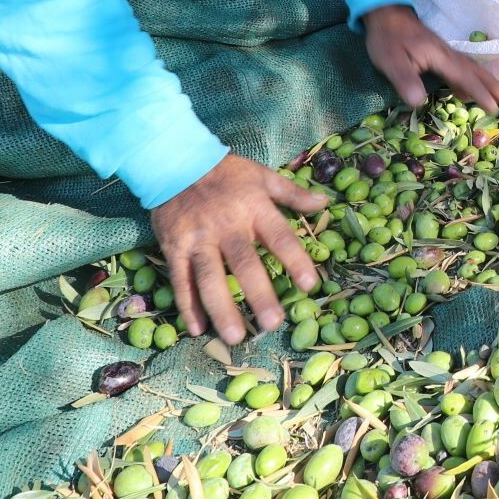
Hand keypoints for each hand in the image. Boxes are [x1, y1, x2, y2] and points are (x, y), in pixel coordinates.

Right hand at [153, 152, 326, 345]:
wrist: (176, 161)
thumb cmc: (226, 172)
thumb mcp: (262, 176)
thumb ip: (292, 193)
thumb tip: (324, 203)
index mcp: (254, 208)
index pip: (280, 237)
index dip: (295, 261)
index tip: (311, 285)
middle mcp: (227, 226)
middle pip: (244, 264)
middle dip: (259, 295)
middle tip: (273, 324)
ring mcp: (198, 239)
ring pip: (210, 278)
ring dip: (222, 309)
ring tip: (235, 337)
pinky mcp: (173, 247)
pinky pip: (181, 280)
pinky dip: (187, 306)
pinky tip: (198, 329)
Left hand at [363, 4, 498, 113]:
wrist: (386, 13)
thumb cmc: (388, 38)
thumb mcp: (390, 61)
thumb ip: (406, 80)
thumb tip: (420, 102)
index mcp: (439, 56)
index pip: (463, 76)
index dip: (479, 92)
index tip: (494, 108)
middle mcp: (447, 54)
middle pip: (474, 71)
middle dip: (493, 86)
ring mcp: (445, 52)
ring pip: (471, 68)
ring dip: (487, 81)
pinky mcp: (439, 52)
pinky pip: (462, 67)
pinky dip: (472, 78)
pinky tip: (468, 89)